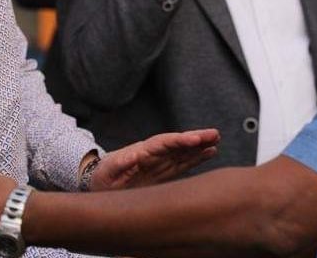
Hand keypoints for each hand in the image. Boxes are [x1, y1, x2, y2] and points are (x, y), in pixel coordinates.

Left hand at [89, 128, 219, 190]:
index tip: (195, 139)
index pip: (164, 144)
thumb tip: (132, 157)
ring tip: (216, 140)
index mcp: (141, 152)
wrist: (99, 182)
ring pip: (183, 152)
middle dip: (195, 138)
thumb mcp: (106, 172)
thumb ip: (119, 164)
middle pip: (177, 143)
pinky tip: (210, 152)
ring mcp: (159, 163)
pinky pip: (182, 164)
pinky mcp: (162, 173)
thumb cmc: (102, 177)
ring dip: (199, 146)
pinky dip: (196, 158)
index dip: (180, 141)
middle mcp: (153, 154)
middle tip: (214, 134)